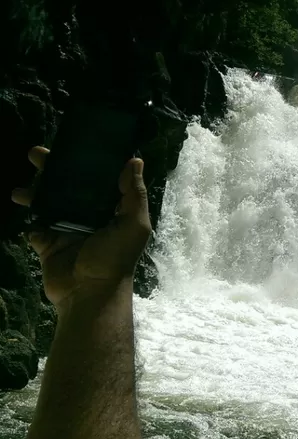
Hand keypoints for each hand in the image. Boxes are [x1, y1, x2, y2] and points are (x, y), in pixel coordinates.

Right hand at [11, 146, 151, 308]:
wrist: (88, 295)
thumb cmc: (114, 259)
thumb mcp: (134, 225)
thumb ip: (134, 194)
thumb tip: (135, 160)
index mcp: (112, 210)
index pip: (100, 180)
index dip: (89, 163)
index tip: (74, 143)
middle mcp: (90, 217)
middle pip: (70, 187)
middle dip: (54, 171)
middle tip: (37, 154)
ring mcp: (68, 231)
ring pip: (49, 204)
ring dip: (34, 193)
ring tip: (21, 188)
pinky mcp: (49, 245)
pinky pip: (37, 228)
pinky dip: (31, 221)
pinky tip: (27, 213)